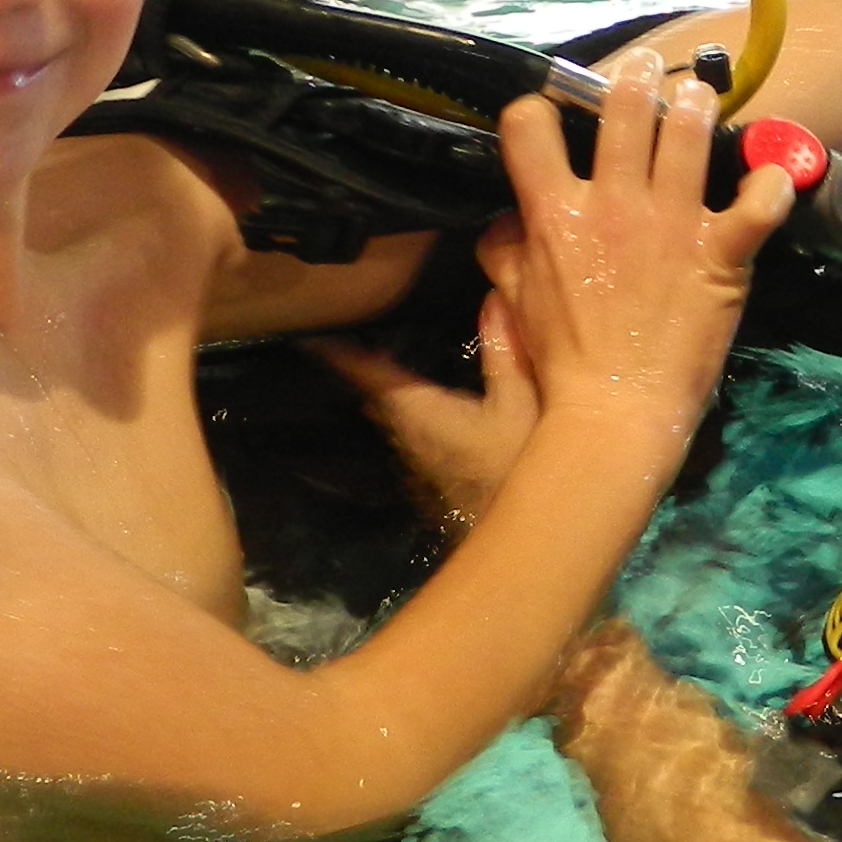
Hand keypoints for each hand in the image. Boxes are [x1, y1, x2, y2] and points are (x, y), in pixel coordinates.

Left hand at [321, 282, 538, 529]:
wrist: (532, 544)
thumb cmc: (524, 470)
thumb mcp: (525, 405)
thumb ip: (507, 352)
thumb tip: (493, 297)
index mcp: (422, 413)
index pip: (371, 377)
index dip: (340, 355)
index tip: (309, 337)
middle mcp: (410, 439)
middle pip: (375, 397)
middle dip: (362, 368)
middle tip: (349, 335)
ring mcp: (422, 465)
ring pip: (392, 419)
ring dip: (385, 392)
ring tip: (383, 358)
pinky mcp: (439, 481)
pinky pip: (413, 434)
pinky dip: (410, 411)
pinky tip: (427, 401)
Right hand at [488, 49, 790, 449]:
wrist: (615, 410)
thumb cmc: (561, 361)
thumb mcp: (514, 301)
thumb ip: (505, 251)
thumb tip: (504, 220)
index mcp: (555, 212)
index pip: (531, 127)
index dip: (536, 110)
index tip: (552, 115)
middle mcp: (614, 204)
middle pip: (624, 109)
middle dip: (637, 77)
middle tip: (648, 69)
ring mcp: (672, 224)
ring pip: (690, 135)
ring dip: (696, 107)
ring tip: (699, 98)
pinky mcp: (720, 254)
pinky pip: (758, 204)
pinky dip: (771, 184)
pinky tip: (773, 172)